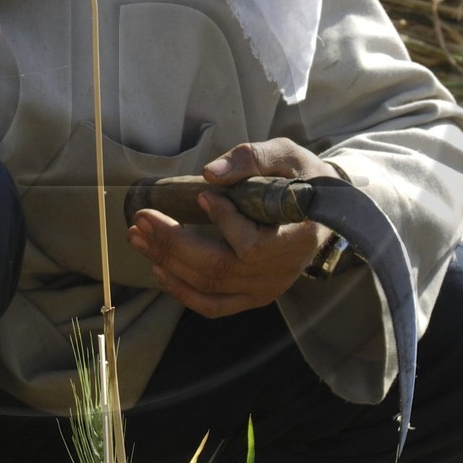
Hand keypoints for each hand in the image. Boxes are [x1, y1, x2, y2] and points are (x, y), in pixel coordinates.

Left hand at [126, 137, 340, 318]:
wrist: (325, 213)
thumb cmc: (305, 180)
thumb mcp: (288, 157)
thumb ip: (252, 160)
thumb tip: (209, 174)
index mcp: (296, 238)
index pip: (252, 245)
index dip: (224, 223)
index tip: (203, 196)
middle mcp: (280, 272)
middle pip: (219, 268)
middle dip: (173, 243)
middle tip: (142, 218)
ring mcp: (265, 290)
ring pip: (209, 286)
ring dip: (166, 262)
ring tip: (137, 237)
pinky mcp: (251, 297)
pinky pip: (212, 306)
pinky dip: (181, 290)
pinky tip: (157, 269)